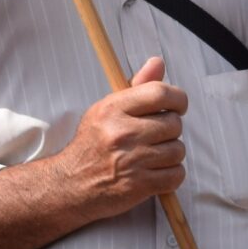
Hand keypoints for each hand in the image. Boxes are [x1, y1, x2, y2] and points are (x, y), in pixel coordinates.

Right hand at [57, 55, 188, 220]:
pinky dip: (171, 176)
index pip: (160, 93)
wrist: (69, 185)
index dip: (178, 98)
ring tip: (152, 156)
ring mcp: (131, 160)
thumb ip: (137, 87)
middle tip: (154, 136)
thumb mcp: (106, 110)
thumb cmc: (92, 145)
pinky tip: (155, 172)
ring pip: (178, 150)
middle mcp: (122, 133)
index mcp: (113, 109)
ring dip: (170, 154)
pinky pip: (176, 175)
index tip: (177, 106)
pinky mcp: (139, 185)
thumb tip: (158, 62)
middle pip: (174, 123)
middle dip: (170, 130)